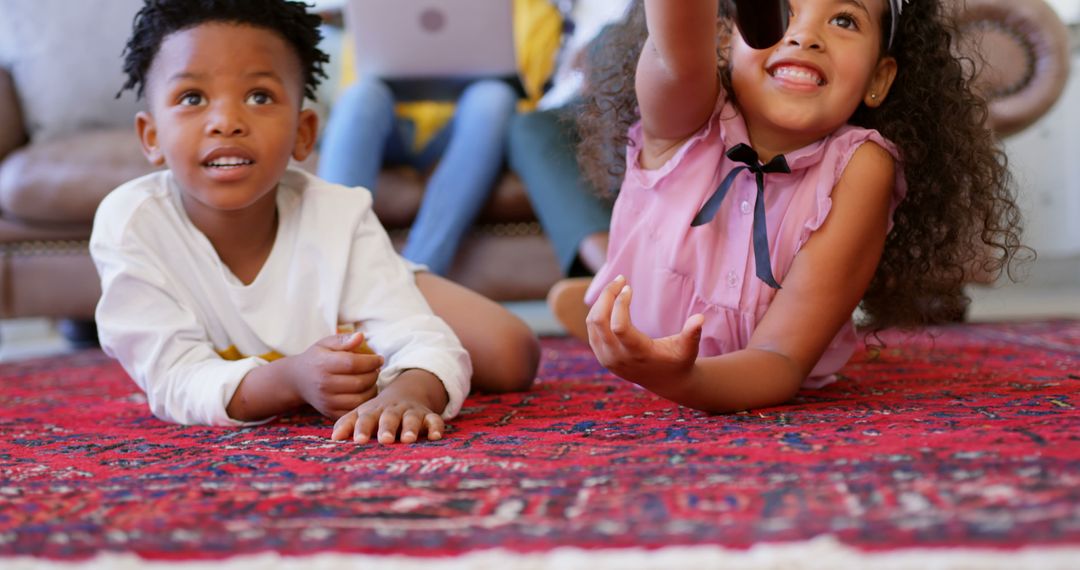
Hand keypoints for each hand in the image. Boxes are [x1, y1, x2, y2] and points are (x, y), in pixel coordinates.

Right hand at [288, 332, 383, 418]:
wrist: (297, 380)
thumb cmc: (316, 358)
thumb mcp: (326, 344)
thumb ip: (344, 340)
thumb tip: (361, 336)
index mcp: (323, 364)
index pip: (353, 364)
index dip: (371, 361)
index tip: (379, 359)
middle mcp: (324, 385)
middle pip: (359, 382)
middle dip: (374, 375)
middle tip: (377, 369)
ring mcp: (327, 401)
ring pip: (359, 399)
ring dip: (372, 389)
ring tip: (372, 380)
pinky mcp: (330, 413)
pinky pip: (354, 411)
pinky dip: (364, 403)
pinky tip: (365, 392)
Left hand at [331, 369, 447, 443]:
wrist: (404, 394)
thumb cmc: (377, 412)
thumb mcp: (361, 414)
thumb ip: (347, 424)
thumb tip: (333, 438)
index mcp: (374, 411)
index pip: (366, 419)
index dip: (362, 428)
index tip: (359, 440)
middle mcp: (393, 411)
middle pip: (389, 418)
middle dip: (387, 428)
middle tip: (385, 440)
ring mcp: (411, 412)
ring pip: (411, 418)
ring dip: (410, 427)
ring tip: (408, 439)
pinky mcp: (427, 415)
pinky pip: (434, 419)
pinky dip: (436, 426)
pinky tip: (436, 436)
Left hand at [586, 275, 703, 392]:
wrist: (666, 382)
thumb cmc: (679, 361)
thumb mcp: (688, 349)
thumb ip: (692, 334)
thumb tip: (700, 317)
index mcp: (638, 354)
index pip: (619, 326)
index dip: (620, 303)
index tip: (629, 287)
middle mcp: (618, 357)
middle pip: (599, 321)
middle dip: (606, 296)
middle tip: (620, 279)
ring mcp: (606, 358)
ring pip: (592, 323)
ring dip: (601, 301)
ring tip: (617, 286)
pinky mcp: (601, 355)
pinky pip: (591, 329)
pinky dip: (597, 311)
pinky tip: (611, 299)